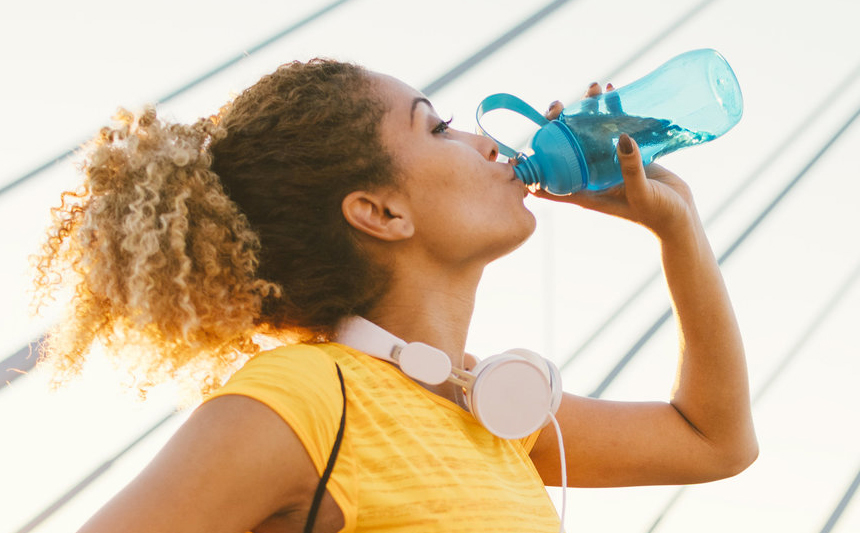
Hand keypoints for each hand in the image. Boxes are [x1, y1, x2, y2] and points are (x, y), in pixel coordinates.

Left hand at [530, 84, 698, 238]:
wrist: (682, 217)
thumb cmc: (658, 214)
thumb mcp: (641, 193)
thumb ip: (630, 168)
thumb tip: (620, 137)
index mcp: (584, 191)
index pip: (548, 179)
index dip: (535, 161)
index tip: (529, 140)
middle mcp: (591, 175)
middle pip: (565, 147)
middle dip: (558, 124)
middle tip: (559, 104)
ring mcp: (608, 163)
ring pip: (589, 132)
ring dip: (587, 110)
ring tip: (593, 88)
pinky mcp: (626, 153)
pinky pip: (613, 128)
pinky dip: (611, 110)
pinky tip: (612, 90)